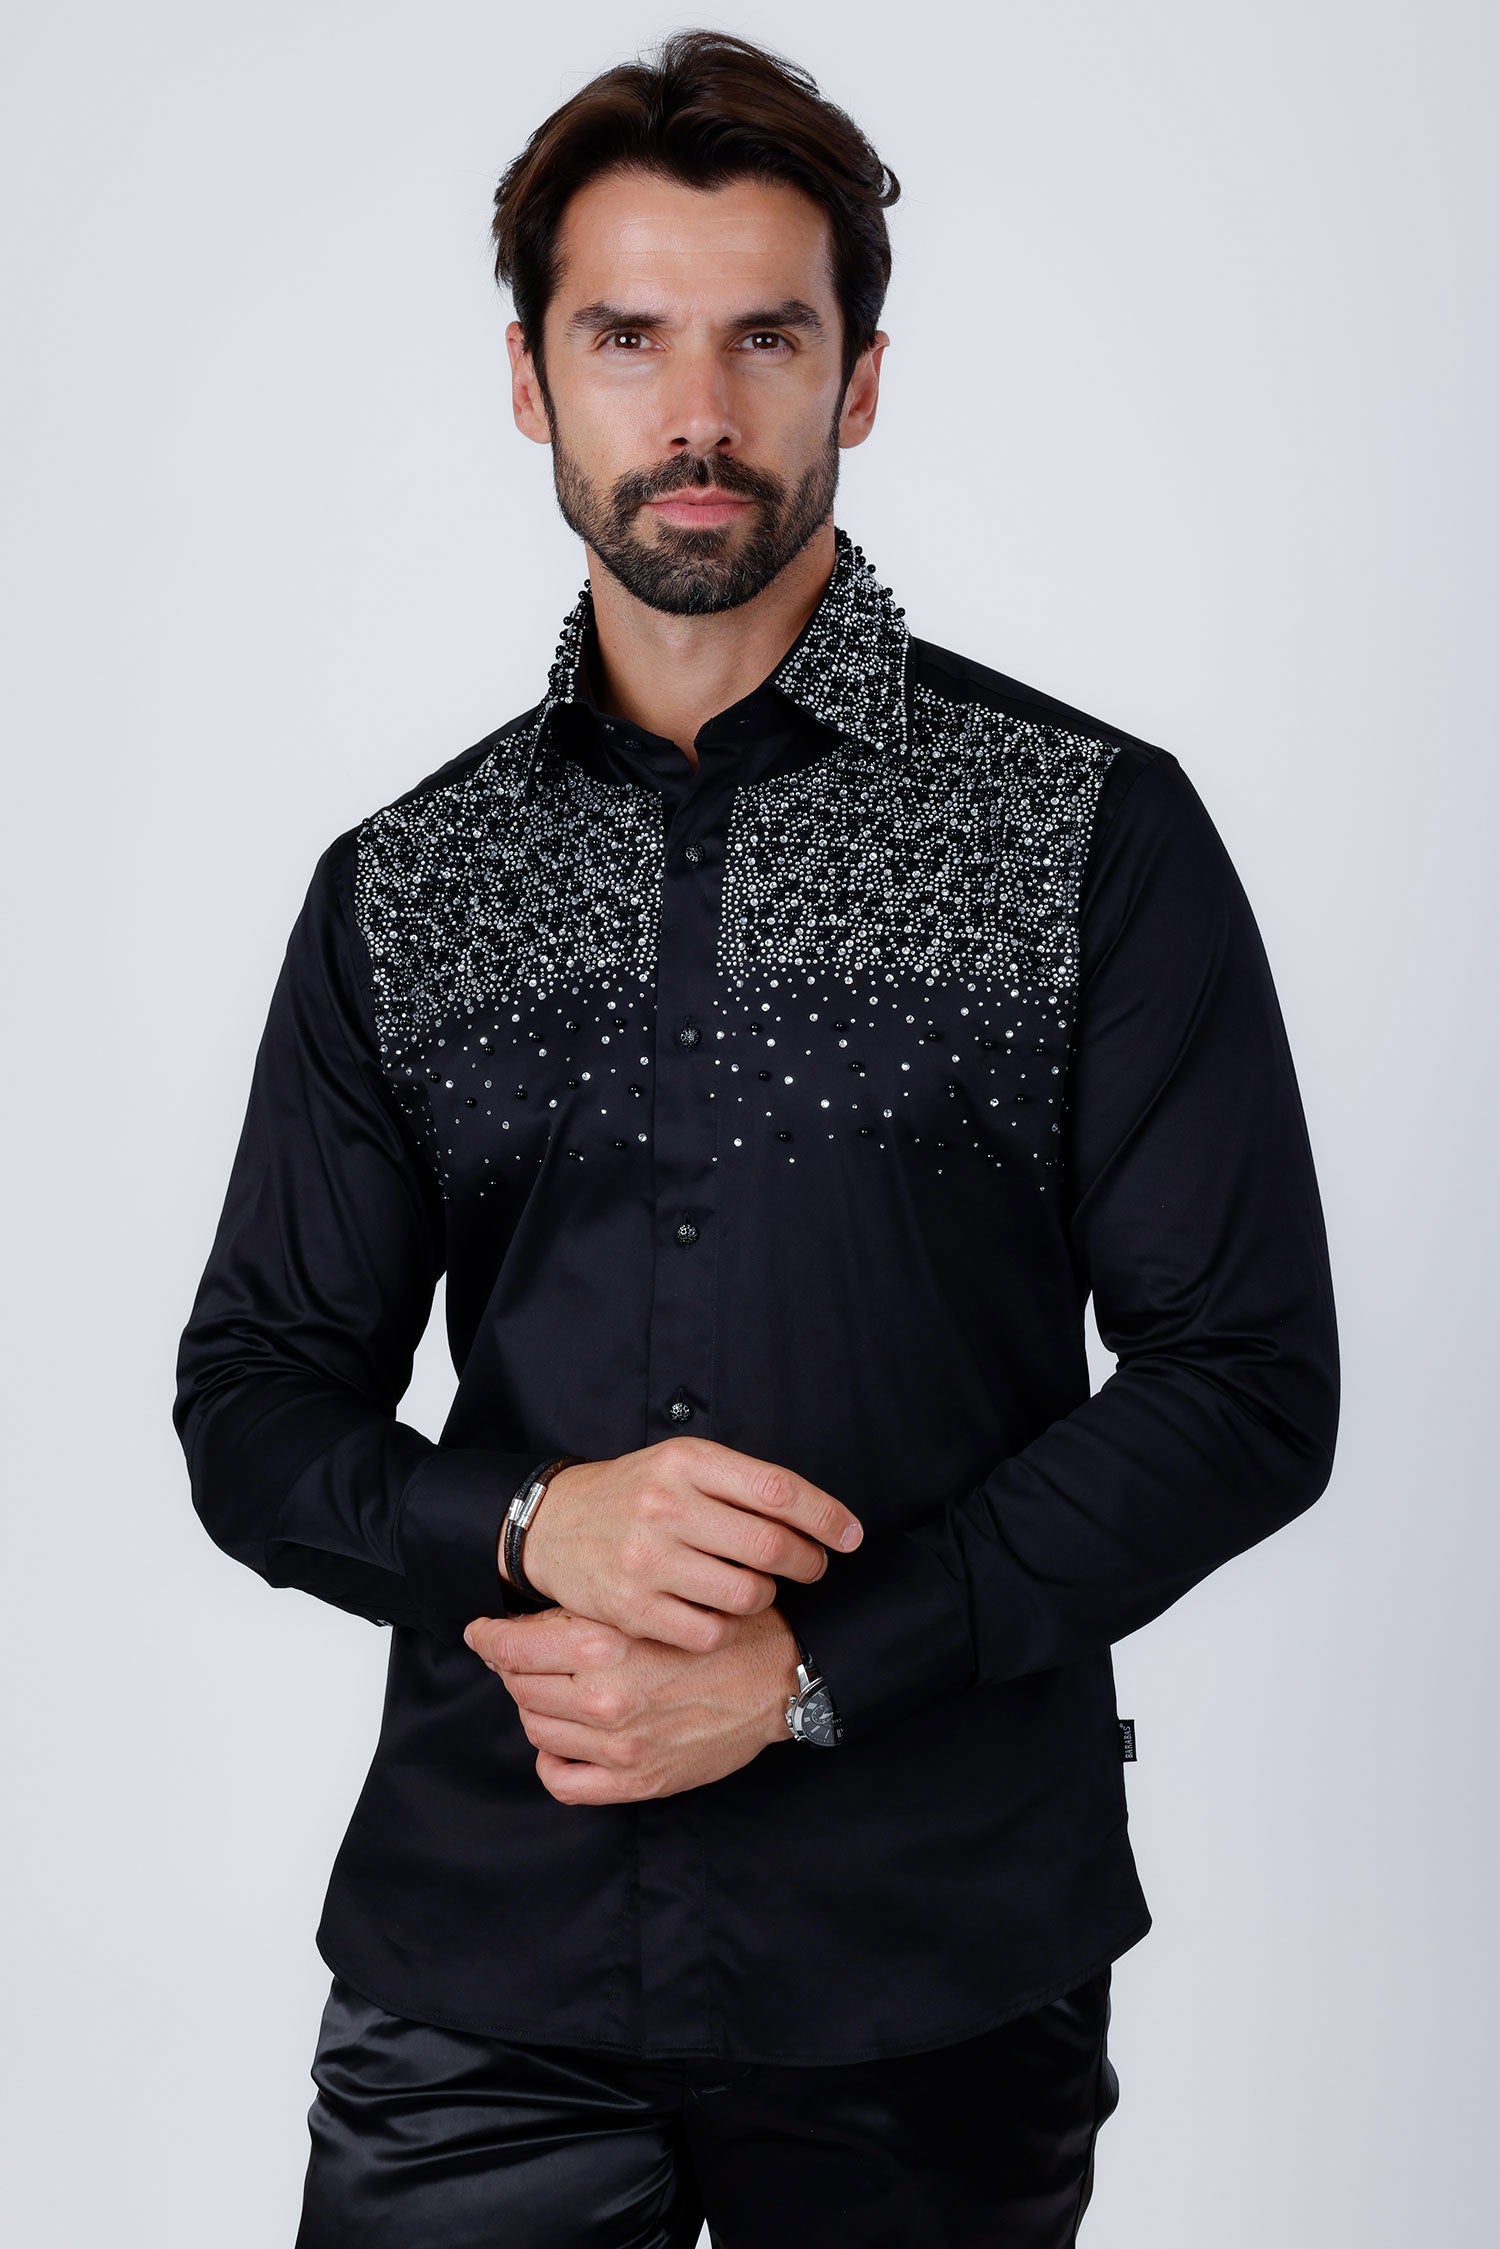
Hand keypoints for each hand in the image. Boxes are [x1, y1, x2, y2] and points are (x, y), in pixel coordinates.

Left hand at [462, 1600, 803, 1802]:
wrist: (779, 1678)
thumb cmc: (721, 1629)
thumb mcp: (653, 1599)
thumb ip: (593, 1612)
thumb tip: (528, 1619)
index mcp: (603, 1643)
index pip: (512, 1647)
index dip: (489, 1639)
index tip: (482, 1634)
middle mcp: (603, 1696)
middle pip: (519, 1685)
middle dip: (517, 1668)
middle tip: (528, 1656)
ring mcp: (617, 1745)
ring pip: (536, 1727)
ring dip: (537, 1707)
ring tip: (558, 1690)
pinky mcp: (635, 1780)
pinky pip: (561, 1780)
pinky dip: (553, 1760)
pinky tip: (567, 1740)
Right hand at [504, 1435, 861, 1652]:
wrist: (553, 1524)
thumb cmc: (633, 1493)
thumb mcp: (679, 1463)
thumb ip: (740, 1483)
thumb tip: (818, 1518)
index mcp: (686, 1462)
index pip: (778, 1490)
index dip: (826, 1516)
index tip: (850, 1535)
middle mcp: (666, 1506)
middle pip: (771, 1545)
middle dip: (808, 1562)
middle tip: (812, 1566)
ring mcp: (647, 1560)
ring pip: (747, 1594)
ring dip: (766, 1596)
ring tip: (757, 1587)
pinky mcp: (632, 1608)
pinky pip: (710, 1632)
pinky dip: (727, 1628)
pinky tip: (720, 1612)